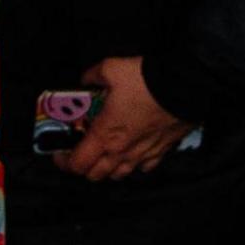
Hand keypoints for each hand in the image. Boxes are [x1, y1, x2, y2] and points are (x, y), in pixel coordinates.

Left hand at [55, 57, 193, 181]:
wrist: (184, 87)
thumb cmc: (145, 81)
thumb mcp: (110, 69)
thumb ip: (92, 76)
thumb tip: (86, 80)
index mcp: (104, 135)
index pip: (77, 164)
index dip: (64, 162)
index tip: (60, 153)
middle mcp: (122, 152)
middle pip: (95, 175)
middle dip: (84, 167)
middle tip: (81, 152)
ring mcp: (142, 155)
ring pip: (118, 175)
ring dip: (107, 168)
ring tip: (105, 154)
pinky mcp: (161, 153)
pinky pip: (143, 168)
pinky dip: (134, 164)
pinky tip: (132, 152)